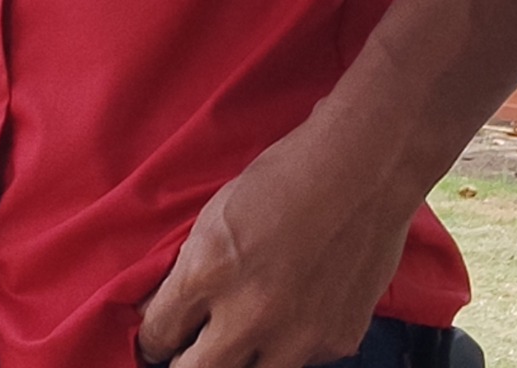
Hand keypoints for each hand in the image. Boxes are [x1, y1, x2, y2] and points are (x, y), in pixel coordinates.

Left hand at [136, 122, 410, 367]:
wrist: (362, 167)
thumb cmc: (285, 175)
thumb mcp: (216, 213)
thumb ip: (189, 269)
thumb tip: (158, 309)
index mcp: (208, 271)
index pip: (158, 336)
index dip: (154, 337)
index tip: (159, 336)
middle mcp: (249, 313)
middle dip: (185, 361)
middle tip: (189, 348)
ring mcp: (297, 335)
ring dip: (239, 360)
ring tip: (241, 335)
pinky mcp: (336, 342)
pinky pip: (301, 361)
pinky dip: (291, 345)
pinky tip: (294, 312)